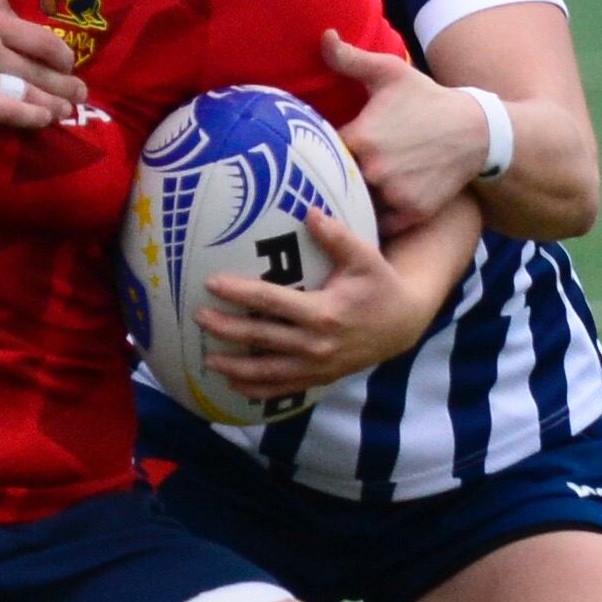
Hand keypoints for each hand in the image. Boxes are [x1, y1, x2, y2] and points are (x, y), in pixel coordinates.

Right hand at [0, 0, 84, 127]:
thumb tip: (15, 14)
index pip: (42, 38)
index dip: (62, 55)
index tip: (66, 63)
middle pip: (44, 67)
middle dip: (68, 82)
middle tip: (80, 90)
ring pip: (34, 91)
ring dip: (58, 102)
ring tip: (69, 109)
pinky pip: (12, 112)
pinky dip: (34, 117)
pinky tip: (46, 120)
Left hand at [195, 213, 433, 398]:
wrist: (403, 326)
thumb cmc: (380, 286)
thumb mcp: (365, 258)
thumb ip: (337, 237)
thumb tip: (309, 212)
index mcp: (323, 313)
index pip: (271, 302)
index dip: (240, 293)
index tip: (212, 283)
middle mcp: (316, 344)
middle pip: (260, 337)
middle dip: (226, 329)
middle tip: (198, 317)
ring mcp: (316, 366)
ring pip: (267, 371)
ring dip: (234, 367)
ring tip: (207, 359)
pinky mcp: (319, 378)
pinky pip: (282, 389)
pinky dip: (257, 389)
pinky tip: (233, 384)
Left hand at [319, 32, 483, 228]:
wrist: (475, 130)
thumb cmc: (427, 98)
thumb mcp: (390, 72)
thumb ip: (350, 59)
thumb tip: (324, 37)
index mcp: (360, 137)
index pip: (319, 153)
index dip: (317, 152)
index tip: (317, 150)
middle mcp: (373, 171)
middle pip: (336, 182)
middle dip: (334, 177)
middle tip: (332, 173)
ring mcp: (394, 196)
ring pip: (356, 205)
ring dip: (353, 200)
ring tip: (349, 193)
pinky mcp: (411, 214)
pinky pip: (379, 224)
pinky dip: (375, 218)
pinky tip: (373, 207)